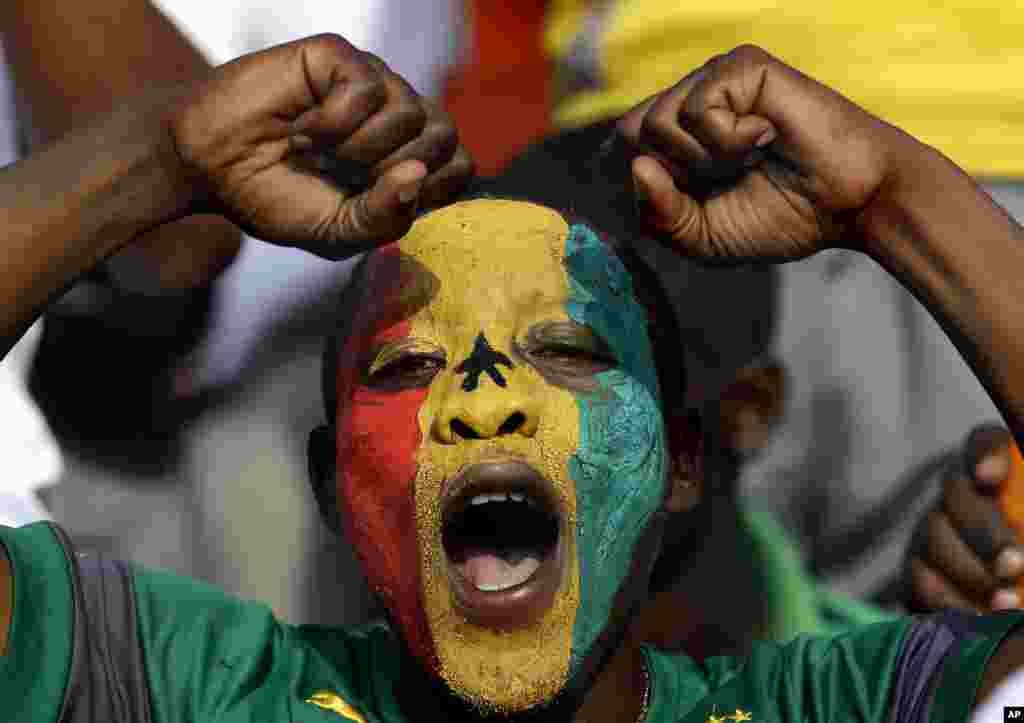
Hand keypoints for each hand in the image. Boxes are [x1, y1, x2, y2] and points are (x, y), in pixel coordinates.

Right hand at [167, 34, 472, 258]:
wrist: (209, 169)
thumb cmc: (275, 197)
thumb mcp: (339, 232)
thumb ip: (385, 217)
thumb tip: (418, 175)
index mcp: (407, 159)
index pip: (459, 168)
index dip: (427, 192)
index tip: (375, 201)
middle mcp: (398, 117)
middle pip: (444, 139)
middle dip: (390, 173)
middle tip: (342, 177)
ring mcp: (372, 83)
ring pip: (411, 113)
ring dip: (358, 149)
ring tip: (317, 152)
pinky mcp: (338, 57)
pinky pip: (368, 89)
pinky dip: (332, 123)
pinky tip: (303, 128)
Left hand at [616, 45, 910, 261]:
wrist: (849, 205)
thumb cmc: (780, 217)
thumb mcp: (702, 238)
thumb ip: (659, 215)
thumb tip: (638, 168)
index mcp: (675, 140)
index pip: (618, 152)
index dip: (645, 187)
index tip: (692, 203)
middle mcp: (688, 103)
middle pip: (628, 135)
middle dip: (672, 177)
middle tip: (722, 182)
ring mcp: (712, 81)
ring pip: (656, 122)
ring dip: (702, 160)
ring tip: (748, 159)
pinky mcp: (740, 66)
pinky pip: (697, 109)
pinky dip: (729, 141)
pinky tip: (765, 137)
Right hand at [907, 425, 1023, 612]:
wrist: (1012, 604)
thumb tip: (1007, 512)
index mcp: (997, 474)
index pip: (984, 445)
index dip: (986, 456)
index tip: (992, 479)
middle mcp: (958, 495)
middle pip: (954, 493)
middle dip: (984, 532)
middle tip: (1015, 566)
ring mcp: (930, 533)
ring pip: (931, 537)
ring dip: (970, 573)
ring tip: (1008, 604)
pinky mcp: (916, 574)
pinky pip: (916, 580)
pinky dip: (948, 602)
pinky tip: (978, 619)